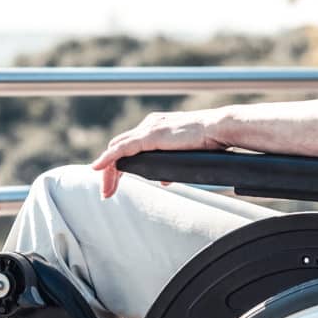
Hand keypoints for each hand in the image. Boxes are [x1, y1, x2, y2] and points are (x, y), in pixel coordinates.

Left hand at [91, 108, 228, 198]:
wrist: (220, 129)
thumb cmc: (209, 142)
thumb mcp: (184, 156)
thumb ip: (171, 166)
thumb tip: (163, 180)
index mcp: (156, 127)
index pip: (129, 145)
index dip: (118, 164)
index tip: (115, 183)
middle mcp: (148, 125)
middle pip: (118, 147)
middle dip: (109, 171)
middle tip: (108, 192)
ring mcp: (148, 129)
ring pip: (117, 149)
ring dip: (107, 170)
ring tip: (106, 190)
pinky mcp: (149, 136)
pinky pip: (121, 149)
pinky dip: (107, 159)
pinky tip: (97, 168)